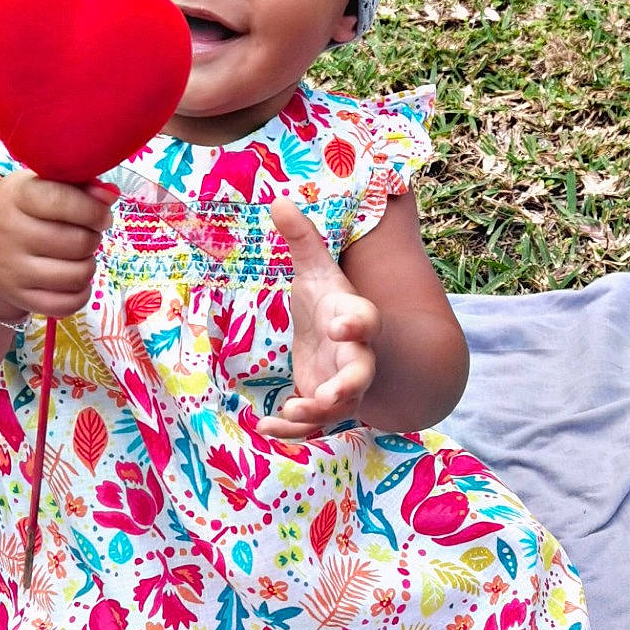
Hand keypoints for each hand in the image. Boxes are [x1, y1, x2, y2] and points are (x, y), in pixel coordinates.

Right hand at [0, 170, 116, 320]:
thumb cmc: (24, 213)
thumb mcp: (41, 187)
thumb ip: (78, 185)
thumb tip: (111, 194)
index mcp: (14, 196)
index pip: (62, 200)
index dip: (94, 209)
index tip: (102, 214)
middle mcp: (8, 233)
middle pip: (79, 241)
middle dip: (93, 238)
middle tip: (86, 234)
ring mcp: (12, 269)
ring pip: (79, 274)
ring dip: (88, 264)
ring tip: (77, 256)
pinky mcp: (21, 298)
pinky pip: (70, 303)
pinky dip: (82, 293)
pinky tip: (73, 279)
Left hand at [259, 197, 379, 438]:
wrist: (342, 340)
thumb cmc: (331, 303)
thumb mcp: (317, 272)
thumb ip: (303, 241)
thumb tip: (278, 199)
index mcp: (355, 319)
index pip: (365, 321)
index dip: (356, 324)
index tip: (340, 324)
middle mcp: (355, 356)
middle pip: (361, 374)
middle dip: (349, 386)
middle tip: (332, 395)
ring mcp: (341, 384)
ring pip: (338, 407)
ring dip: (317, 413)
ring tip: (292, 412)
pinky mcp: (322, 404)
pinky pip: (311, 424)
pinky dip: (290, 430)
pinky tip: (264, 428)